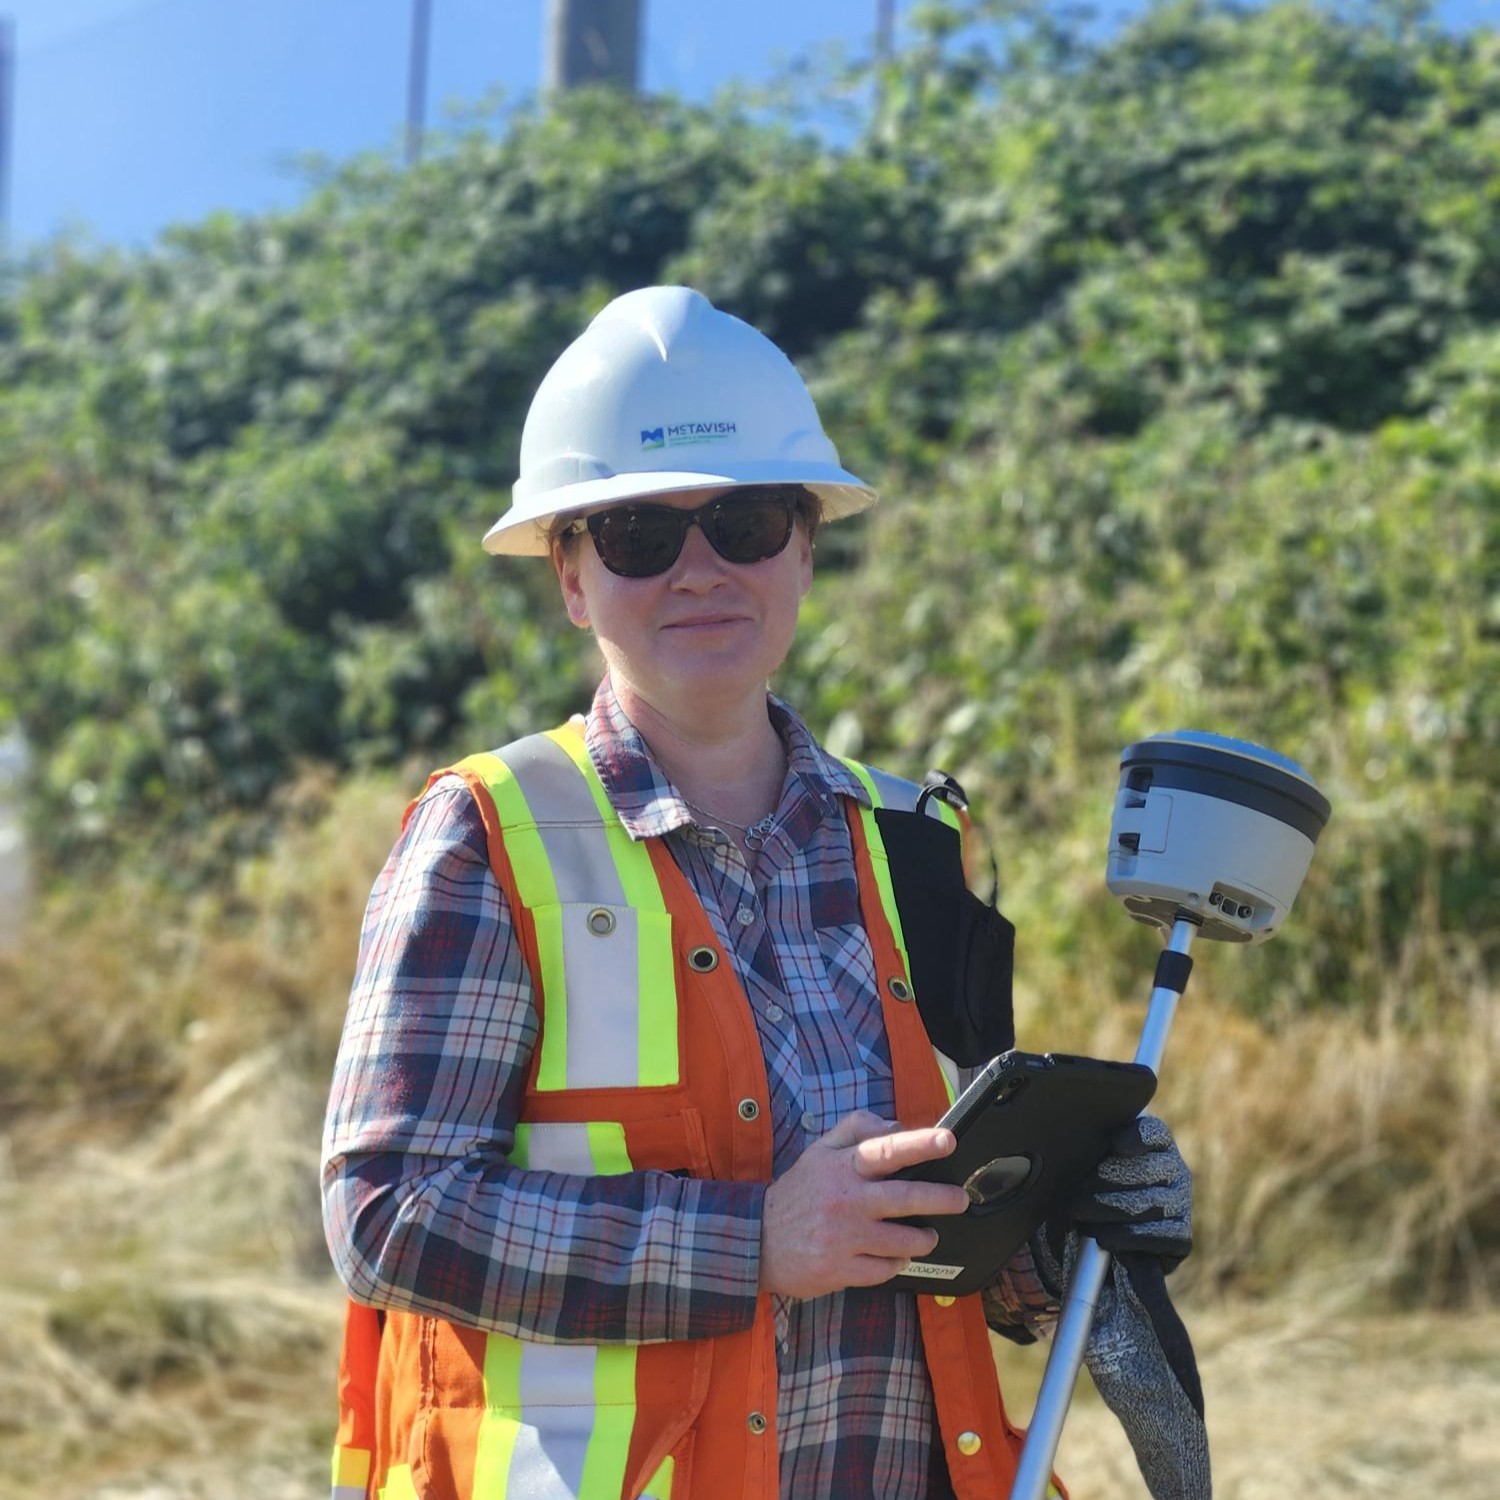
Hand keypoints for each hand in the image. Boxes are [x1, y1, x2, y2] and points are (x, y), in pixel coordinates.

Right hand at [759, 1111, 969, 1298]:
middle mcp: (846, 1201)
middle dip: (940, 1198)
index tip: (948, 1141)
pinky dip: (897, 1263)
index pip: (886, 1150)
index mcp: (841, 1167)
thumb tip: (896, 1126)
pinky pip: (885, 1270)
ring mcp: (844, 1239)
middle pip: (905, 1198)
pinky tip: (895, 1256)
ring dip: (923, 1238)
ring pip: (903, 1241)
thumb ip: (856, 1129)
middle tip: (960, 1199)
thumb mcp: (819, 1150)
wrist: (757, 1239)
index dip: (920, 1144)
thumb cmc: (797, 1192)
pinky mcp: (841, 1270)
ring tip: (928, 1234)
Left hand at [1061, 1114, 1193, 1268]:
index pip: (1153, 1133)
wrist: (1108, 1238)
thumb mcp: (1090, 1164)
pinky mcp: (1181, 1238)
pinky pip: (1162, 1236)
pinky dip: (1130, 1238)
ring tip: (1081, 1218)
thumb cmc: (1094, 1189)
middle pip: (1146, 1170)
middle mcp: (1175, 1170)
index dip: (1136, 1137)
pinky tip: (1105, 1239)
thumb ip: (1090, 1148)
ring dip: (1110, 1211)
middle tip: (1076, 1195)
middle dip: (1106, 1182)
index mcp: (1156, 1144)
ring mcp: (1181, 1204)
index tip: (1115, 1145)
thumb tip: (1074, 1141)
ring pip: (1150, 1204)